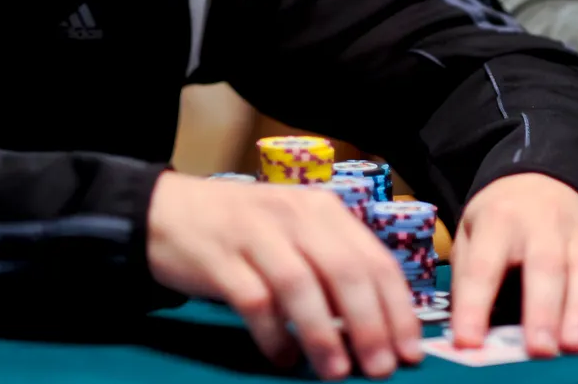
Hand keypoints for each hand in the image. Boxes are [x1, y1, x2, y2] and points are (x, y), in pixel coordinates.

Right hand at [146, 171, 421, 380]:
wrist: (167, 211)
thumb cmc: (244, 230)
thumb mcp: (295, 233)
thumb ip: (332, 264)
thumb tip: (379, 325)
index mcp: (322, 209)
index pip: (374, 258)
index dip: (397, 308)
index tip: (410, 350)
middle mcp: (294, 214)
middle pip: (344, 270)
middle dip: (369, 325)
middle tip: (381, 368)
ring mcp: (255, 233)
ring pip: (301, 285)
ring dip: (324, 334)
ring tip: (336, 372)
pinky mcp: (220, 257)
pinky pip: (254, 300)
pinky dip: (273, 334)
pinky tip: (283, 358)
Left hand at [448, 173, 577, 357]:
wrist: (545, 175)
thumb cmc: (502, 217)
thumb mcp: (470, 232)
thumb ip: (468, 279)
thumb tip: (469, 334)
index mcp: (499, 221)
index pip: (483, 266)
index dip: (474, 305)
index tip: (467, 342)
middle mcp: (543, 225)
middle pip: (545, 265)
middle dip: (542, 310)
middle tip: (539, 350)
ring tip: (575, 346)